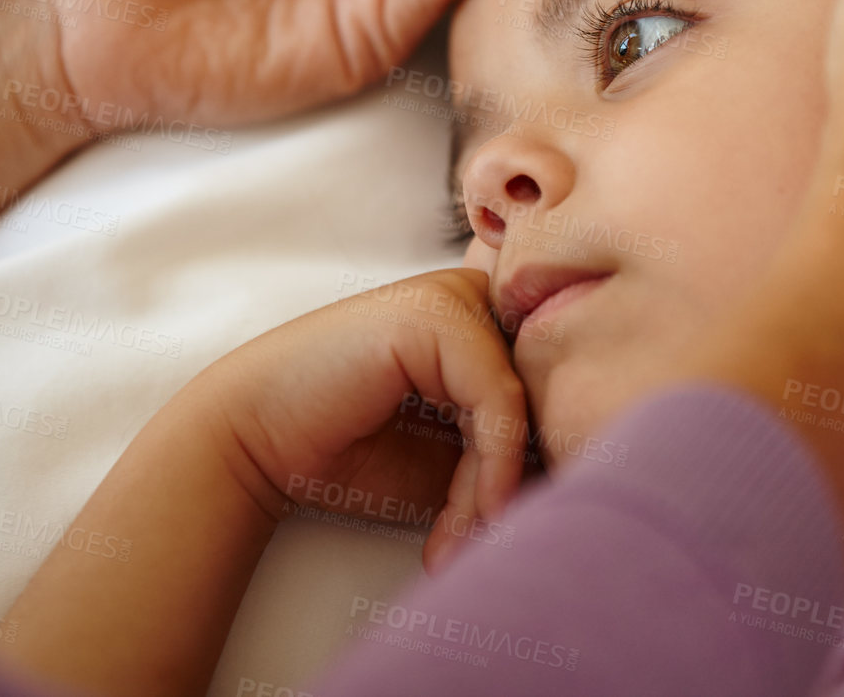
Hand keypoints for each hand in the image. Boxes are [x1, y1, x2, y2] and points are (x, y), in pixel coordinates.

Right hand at [0, 270, 525, 696]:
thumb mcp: (452, 461)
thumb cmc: (351, 452)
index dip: (533, 470)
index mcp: (484, 322)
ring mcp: (457, 296)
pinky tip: (474, 514)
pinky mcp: (438, 312)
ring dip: (496, 489)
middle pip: (539, 398)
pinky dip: (495, 467)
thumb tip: (587, 478)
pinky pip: (500, 402)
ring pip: (523, 405)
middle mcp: (476, 297)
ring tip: (458, 543)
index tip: (500, 536)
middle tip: (479, 547)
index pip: (546, 394)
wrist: (256, 440)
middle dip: (515, 483)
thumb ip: (511, 458)